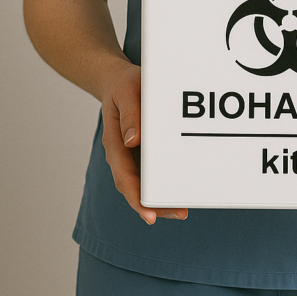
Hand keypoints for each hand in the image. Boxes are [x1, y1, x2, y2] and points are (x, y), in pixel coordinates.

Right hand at [100, 60, 187, 224]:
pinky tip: (180, 189)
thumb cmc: (123, 85)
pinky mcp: (143, 151)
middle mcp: (122, 154)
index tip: (150, 214)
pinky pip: (152, 171)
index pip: (124, 177)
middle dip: (154, 205)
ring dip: (160, 199)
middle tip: (179, 213)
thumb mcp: (126, 92)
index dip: (136, 197)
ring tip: (182, 209)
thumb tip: (132, 141)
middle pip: (135, 188)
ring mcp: (132, 155)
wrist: (118, 80)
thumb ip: (130, 114)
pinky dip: (163, 183)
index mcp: (115, 142)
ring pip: (144, 183)